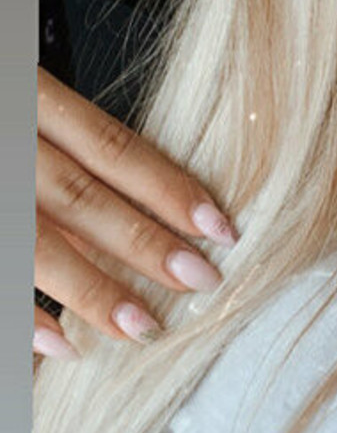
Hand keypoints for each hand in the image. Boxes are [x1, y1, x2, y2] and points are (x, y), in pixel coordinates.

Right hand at [34, 66, 237, 359]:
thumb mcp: (18, 91)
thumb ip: (60, 136)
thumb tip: (134, 202)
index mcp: (21, 92)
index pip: (109, 144)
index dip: (168, 187)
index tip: (219, 225)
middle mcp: (1, 138)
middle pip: (80, 196)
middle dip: (145, 244)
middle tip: (202, 280)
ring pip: (32, 240)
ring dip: (92, 289)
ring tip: (143, 326)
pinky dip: (21, 311)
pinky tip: (62, 342)